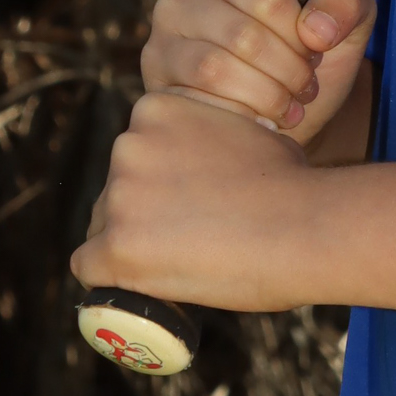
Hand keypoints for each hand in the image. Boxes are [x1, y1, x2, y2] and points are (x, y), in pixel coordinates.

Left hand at [71, 91, 333, 311]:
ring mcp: (120, 195)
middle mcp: (127, 144)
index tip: (191, 205)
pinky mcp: (116, 246)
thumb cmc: (292, 184)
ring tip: (182, 263)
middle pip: (117, 190)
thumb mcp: (247, 131)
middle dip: (144, 214)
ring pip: (104, 228)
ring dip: (131, 246)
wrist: (307, 225)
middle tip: (189, 239)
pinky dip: (110, 280)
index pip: (136, 152)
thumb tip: (213, 158)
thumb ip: (213, 138)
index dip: (161, 184)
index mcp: (155, 108)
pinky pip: (88, 267)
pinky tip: (139, 287)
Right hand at [140, 0, 374, 145]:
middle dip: (287, 70)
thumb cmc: (306, 63)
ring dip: (265, 96)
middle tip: (305, 88)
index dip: (301, 33)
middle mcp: (177, 0)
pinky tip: (259, 125)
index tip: (315, 53)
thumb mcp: (344, 28)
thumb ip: (349, 5)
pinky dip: (238, 118)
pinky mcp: (156, 92)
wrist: (279, 120)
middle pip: (243, 36)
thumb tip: (316, 28)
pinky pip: (196, 105)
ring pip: (215, 70)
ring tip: (288, 107)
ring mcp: (159, 46)